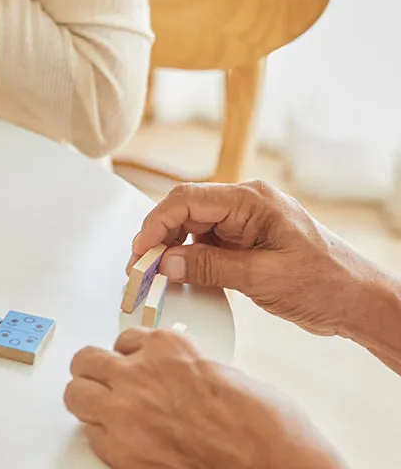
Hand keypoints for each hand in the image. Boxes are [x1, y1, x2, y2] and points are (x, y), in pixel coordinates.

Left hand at [65, 328, 344, 468]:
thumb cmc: (264, 426)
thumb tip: (172, 377)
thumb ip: (184, 369)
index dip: (130, 356)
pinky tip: (121, 441)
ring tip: (102, 408)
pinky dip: (103, 438)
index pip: (126, 340)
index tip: (134, 364)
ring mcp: (127, 410)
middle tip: (106, 382)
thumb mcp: (220, 374)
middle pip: (87, 359)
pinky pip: (94, 437)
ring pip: (77, 393)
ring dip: (89, 399)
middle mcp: (140, 372)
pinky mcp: (124, 451)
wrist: (274, 463)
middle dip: (96, 370)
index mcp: (167, 347)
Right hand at [128, 181, 368, 337]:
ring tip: (156, 274)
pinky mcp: (248, 241)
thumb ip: (211, 267)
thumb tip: (167, 263)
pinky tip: (181, 276)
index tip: (140, 250)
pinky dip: (191, 258)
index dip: (156, 223)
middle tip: (141, 266)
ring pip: (194, 227)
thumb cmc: (328, 283)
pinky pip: (208, 242)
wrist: (361, 301)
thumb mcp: (264, 278)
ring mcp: (246, 222)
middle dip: (159, 236)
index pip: (188, 200)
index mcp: (251, 200)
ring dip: (173, 249)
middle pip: (186, 210)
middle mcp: (246, 204)